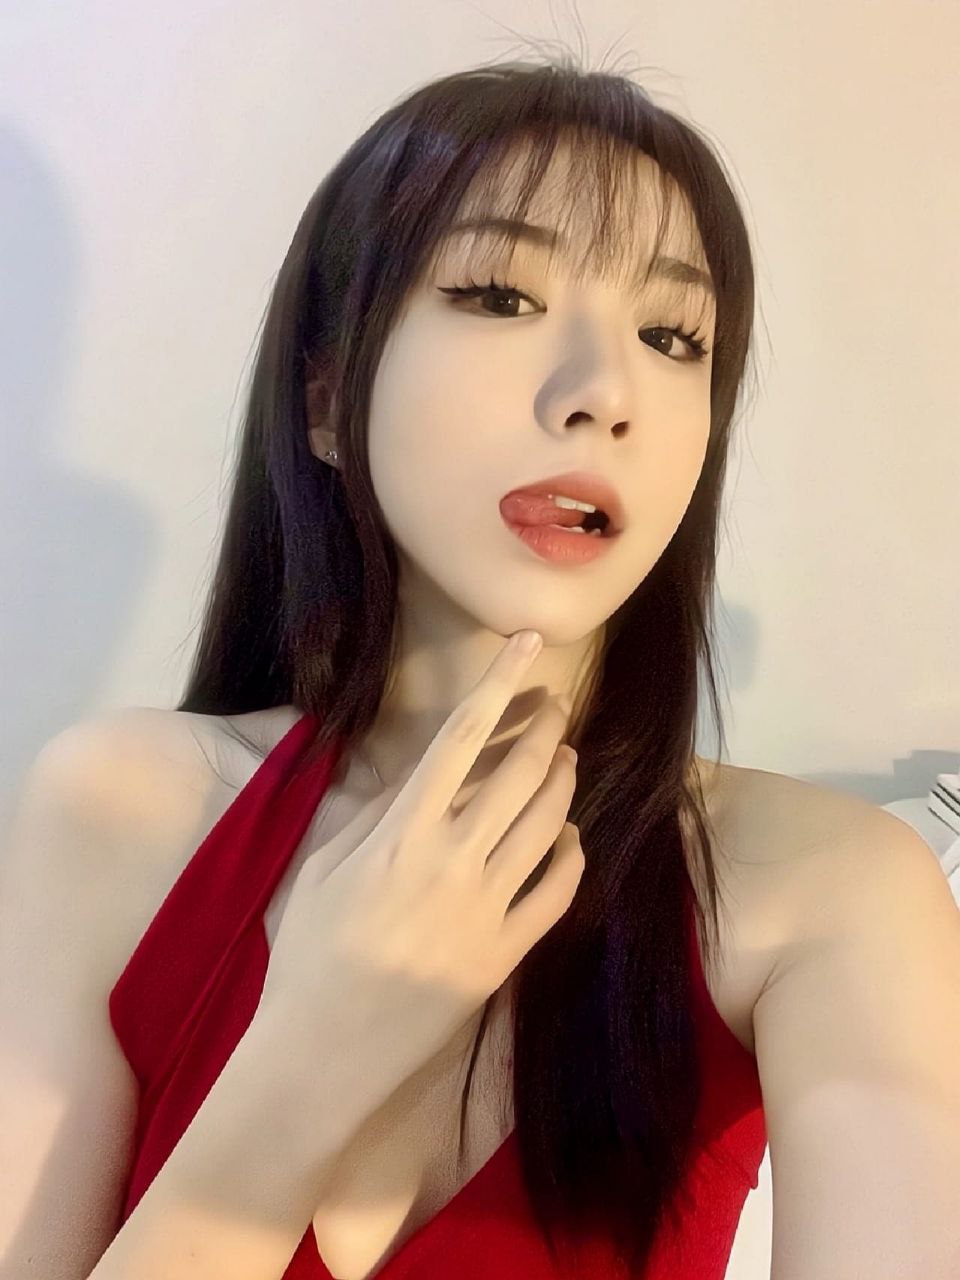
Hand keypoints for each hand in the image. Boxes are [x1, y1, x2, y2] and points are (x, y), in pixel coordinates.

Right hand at [257, 631, 581, 1092]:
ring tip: (564, 760)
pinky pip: (558, 891)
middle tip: (557, 706)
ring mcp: (486, 909)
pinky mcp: (507, 954)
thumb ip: (375, 817)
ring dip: (563, 781)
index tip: (530, 644)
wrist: (323, 1050)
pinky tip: (569, 836)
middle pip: (520, 773)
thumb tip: (417, 777)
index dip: (499, 682)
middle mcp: (453, 860)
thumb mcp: (323, 868)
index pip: (462, 737)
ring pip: (549, 823)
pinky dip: (572, 854)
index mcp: (402, 832)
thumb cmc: (309, 953)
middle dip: (547, 728)